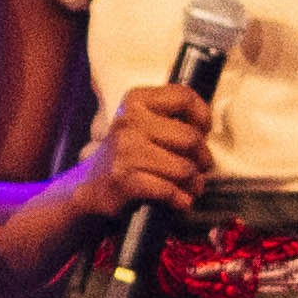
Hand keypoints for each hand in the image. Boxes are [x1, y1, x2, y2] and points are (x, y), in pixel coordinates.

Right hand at [85, 77, 217, 221]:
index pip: (184, 97)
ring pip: (184, 168)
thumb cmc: (127, 154)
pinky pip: (169, 190)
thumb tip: (206, 127)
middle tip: (200, 167)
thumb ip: (171, 117)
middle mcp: (129, 121)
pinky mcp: (125, 179)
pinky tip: (180, 200)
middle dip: (203, 158)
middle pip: (191, 138)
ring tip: (191, 186)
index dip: (203, 116)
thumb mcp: (142, 123)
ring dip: (194, 183)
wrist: (91, 185)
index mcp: (136, 101)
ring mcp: (126, 151)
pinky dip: (181, 199)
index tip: (203, 131)